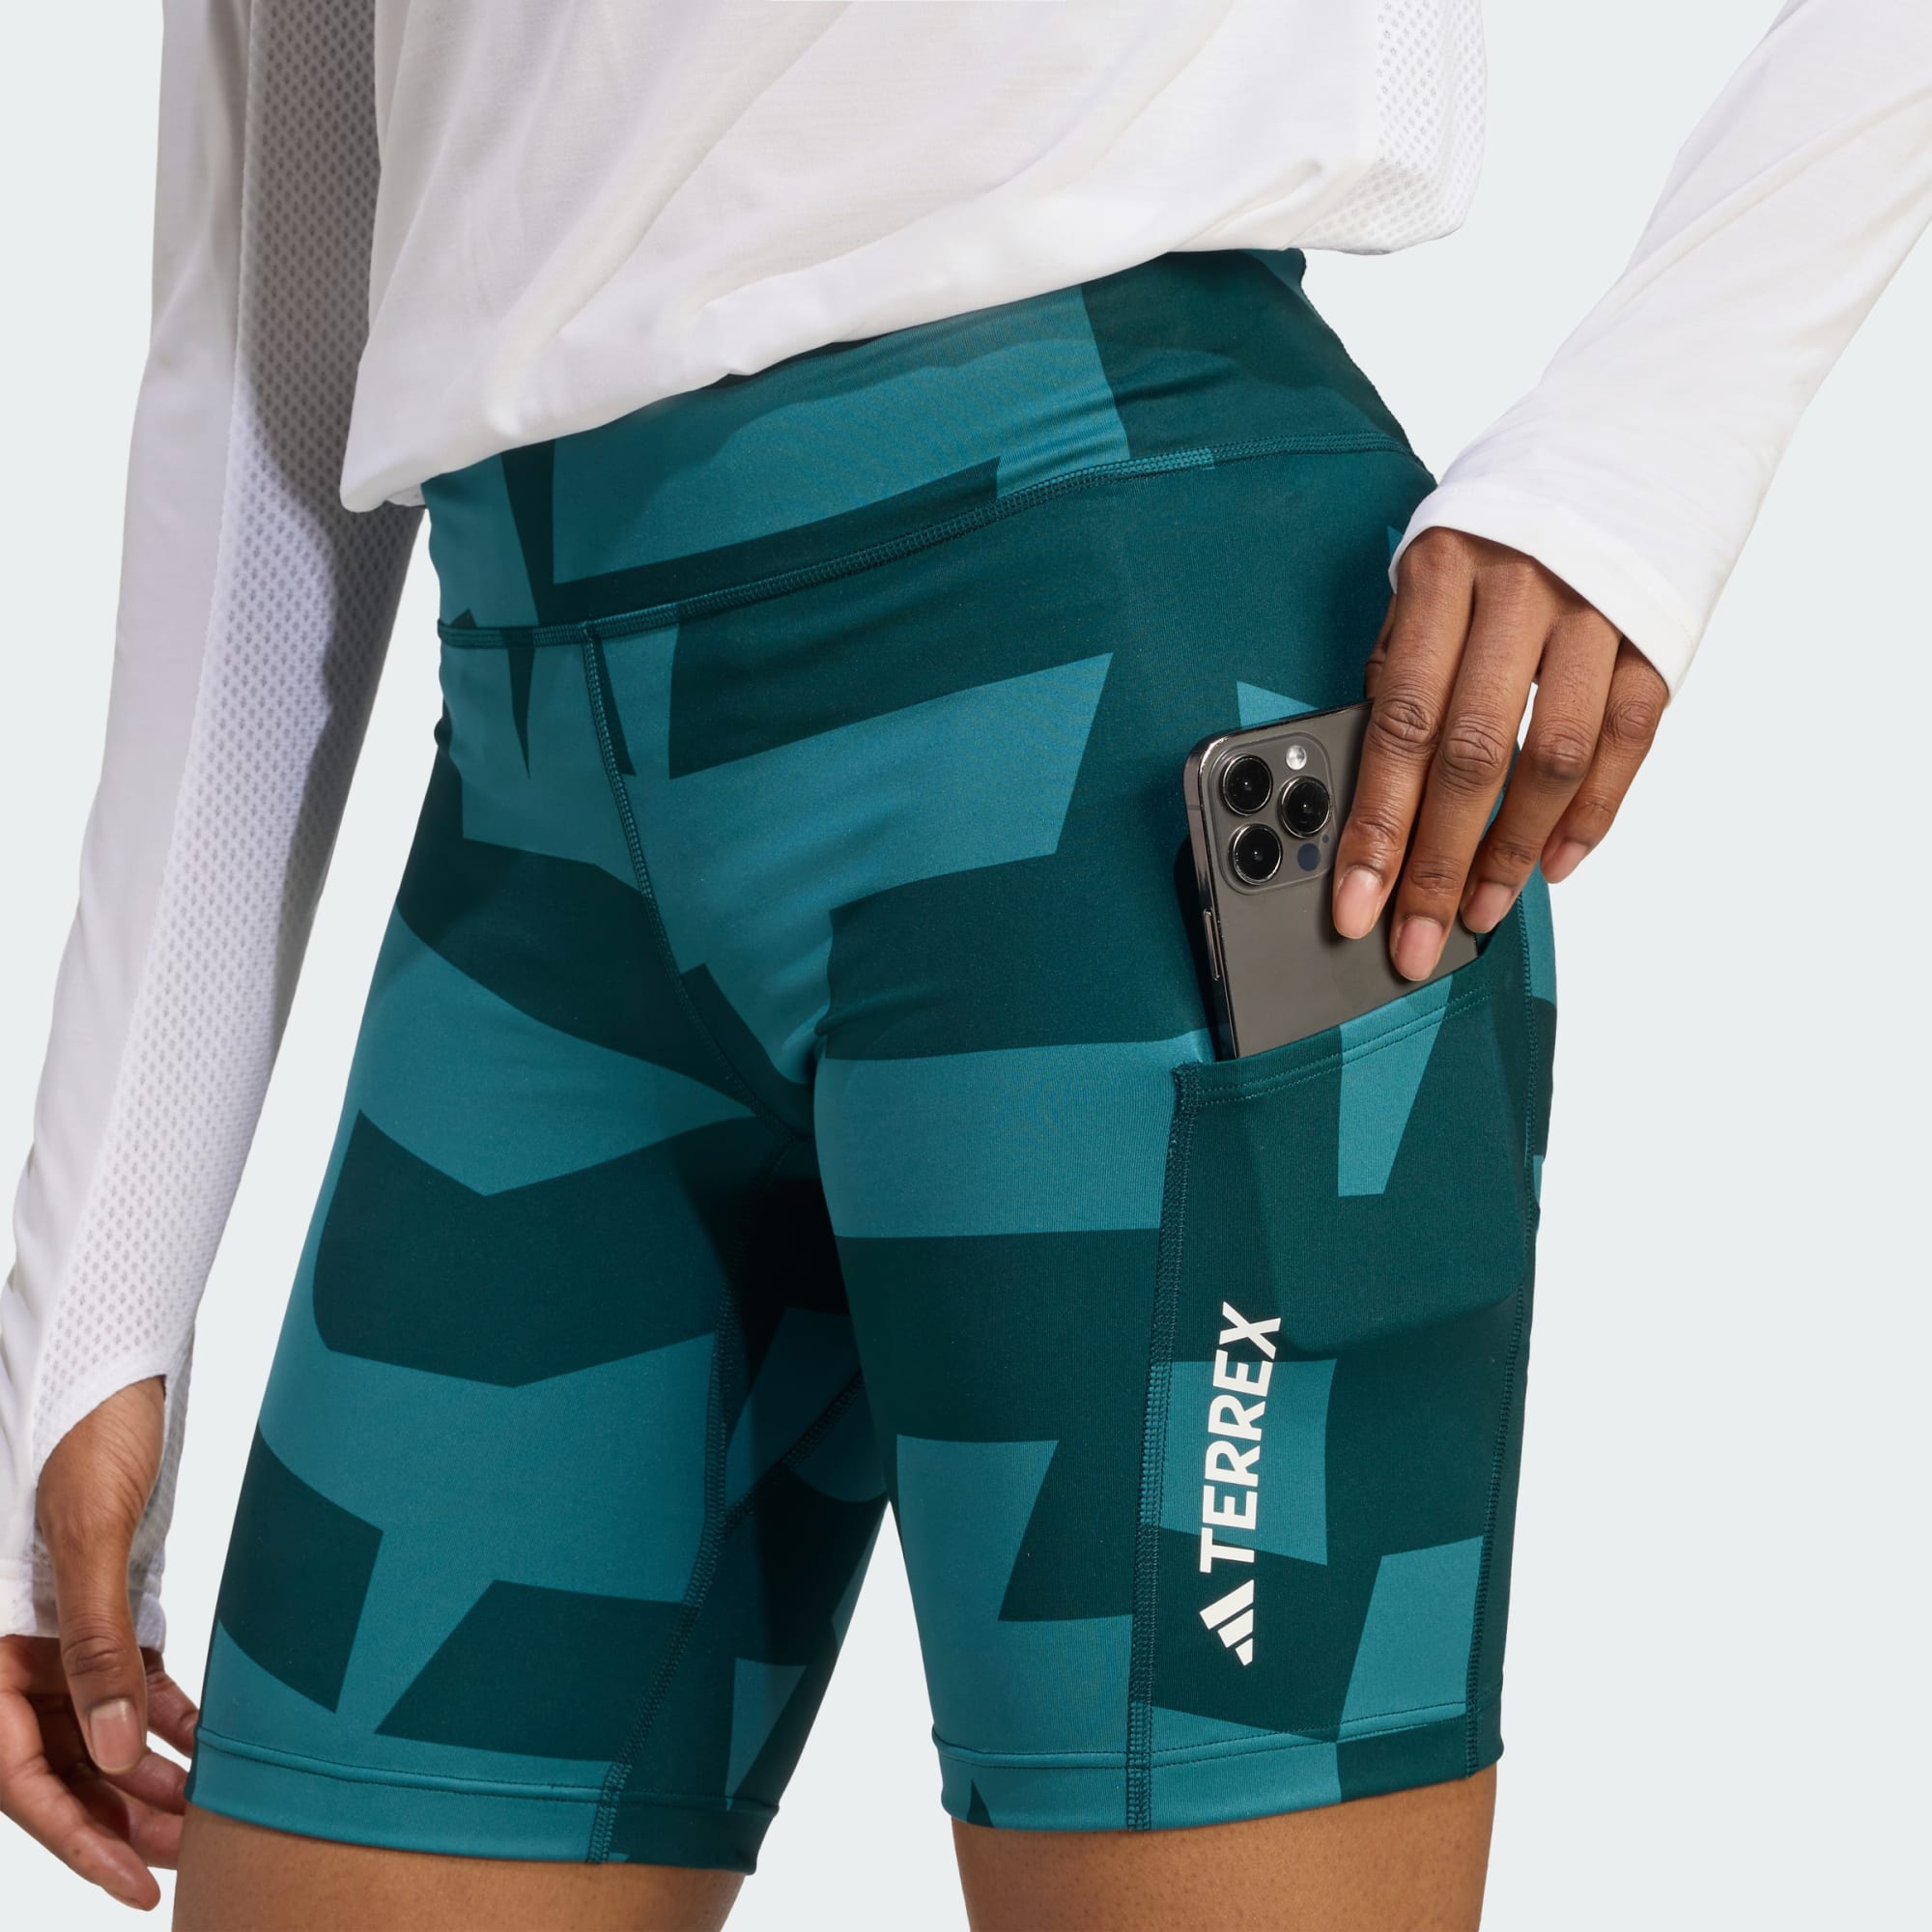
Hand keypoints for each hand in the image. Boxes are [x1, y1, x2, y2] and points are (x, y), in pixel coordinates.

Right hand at [0, 1377, 197, 1909]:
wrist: (112, 1358)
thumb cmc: (89, 1431)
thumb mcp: (91, 1537)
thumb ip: (98, 1647)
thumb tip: (122, 1755)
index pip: (20, 1772)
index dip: (76, 1836)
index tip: (135, 1882)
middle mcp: (13, 1644)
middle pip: (61, 1760)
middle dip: (121, 1816)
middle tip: (189, 1855)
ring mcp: (56, 1625)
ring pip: (99, 1724)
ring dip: (150, 1771)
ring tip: (208, 1811)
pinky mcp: (102, 1597)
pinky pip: (129, 1675)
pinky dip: (167, 1711)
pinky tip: (209, 1741)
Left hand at [1331, 528, 1669, 976]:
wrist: (1624, 439)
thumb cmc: (1500, 526)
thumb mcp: (1428, 569)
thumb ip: (1401, 663)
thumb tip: (1371, 784)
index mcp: (1442, 573)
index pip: (1399, 726)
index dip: (1376, 827)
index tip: (1356, 903)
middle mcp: (1521, 592)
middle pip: (1472, 757)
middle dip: (1437, 865)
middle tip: (1414, 942)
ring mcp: (1597, 613)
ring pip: (1552, 760)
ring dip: (1514, 853)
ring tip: (1480, 913)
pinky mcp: (1658, 635)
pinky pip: (1625, 743)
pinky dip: (1590, 814)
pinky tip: (1556, 863)